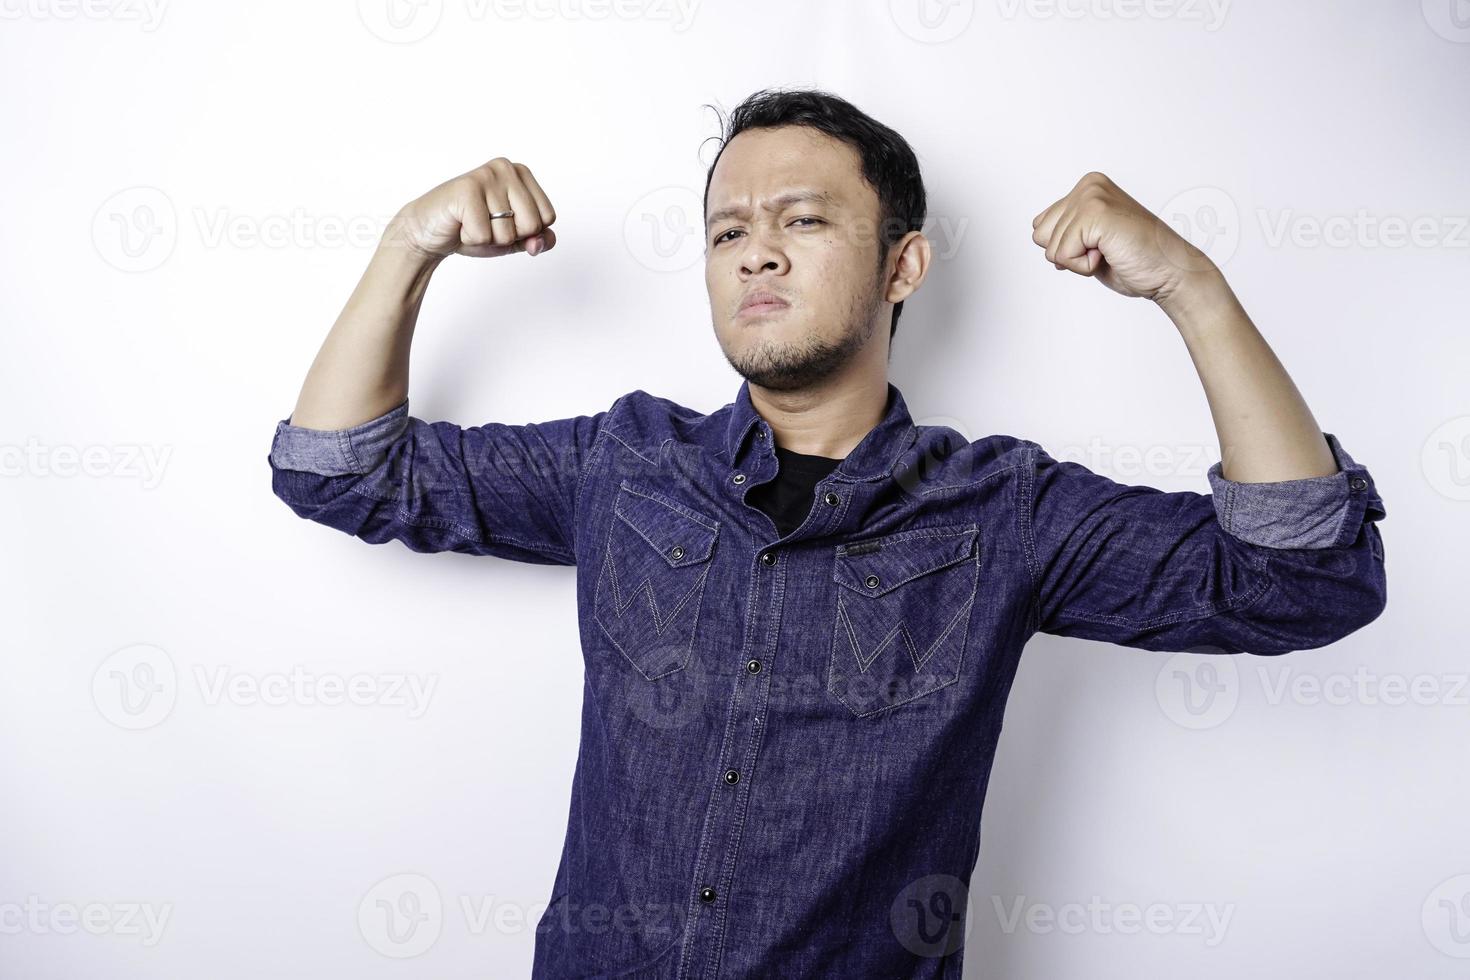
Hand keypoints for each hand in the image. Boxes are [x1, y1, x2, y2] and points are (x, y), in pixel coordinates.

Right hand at [385, 157, 557, 259]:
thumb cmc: (472, 229)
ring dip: (486, 239)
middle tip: (483, 223)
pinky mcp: (466, 189)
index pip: (548, 218)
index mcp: (522, 173)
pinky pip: (484, 235)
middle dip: (507, 236)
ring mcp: (486, 176)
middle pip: (532, 225)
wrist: (427, 232)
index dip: (525, 232)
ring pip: (508, 233)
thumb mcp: (513, 238)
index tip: (501, 221)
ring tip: (470, 223)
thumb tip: (538, 243)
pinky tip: (459, 224)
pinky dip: (470, 240)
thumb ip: (537, 240)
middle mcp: (506, 168)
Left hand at [1030, 172, 1217, 304]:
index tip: (1099, 246)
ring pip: (1050, 248)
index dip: (1065, 248)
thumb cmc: (1135, 260)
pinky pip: (1062, 255)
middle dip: (1068, 254)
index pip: (1041, 227)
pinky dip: (1083, 266)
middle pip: (1040, 236)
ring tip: (1110, 252)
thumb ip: (1065, 231)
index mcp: (1087, 187)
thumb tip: (1037, 231)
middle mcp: (1088, 185)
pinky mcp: (1095, 214)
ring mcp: (1092, 197)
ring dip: (1078, 261)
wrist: (1170, 273)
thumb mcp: (1089, 241)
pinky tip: (1110, 255)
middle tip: (1104, 251)